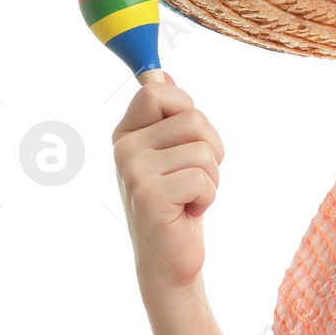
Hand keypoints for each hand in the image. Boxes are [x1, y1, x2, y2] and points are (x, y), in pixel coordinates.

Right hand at [113, 71, 224, 295]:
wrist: (170, 259)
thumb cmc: (177, 203)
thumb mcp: (173, 154)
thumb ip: (167, 116)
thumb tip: (162, 75)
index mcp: (127, 133)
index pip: (158, 91)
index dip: (186, 108)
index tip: (187, 139)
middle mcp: (123, 148)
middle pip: (194, 118)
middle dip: (211, 149)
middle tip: (194, 177)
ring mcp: (133, 171)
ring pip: (203, 149)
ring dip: (211, 177)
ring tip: (190, 196)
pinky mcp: (148, 195)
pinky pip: (203, 177)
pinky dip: (208, 197)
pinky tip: (187, 212)